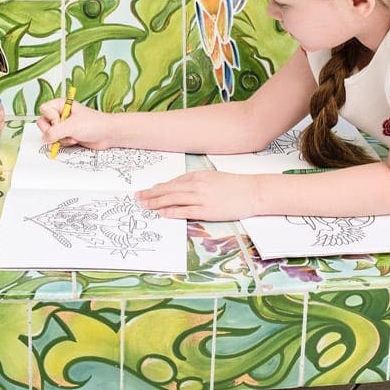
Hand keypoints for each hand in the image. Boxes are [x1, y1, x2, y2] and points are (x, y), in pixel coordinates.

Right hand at [36, 98, 110, 148]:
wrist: (108, 134)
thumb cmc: (95, 124)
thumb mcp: (72, 126)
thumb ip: (55, 132)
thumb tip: (45, 138)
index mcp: (61, 104)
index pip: (43, 110)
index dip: (51, 118)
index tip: (62, 121)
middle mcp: (60, 113)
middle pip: (43, 123)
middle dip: (54, 131)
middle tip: (66, 130)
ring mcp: (63, 125)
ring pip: (49, 134)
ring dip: (61, 138)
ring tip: (73, 135)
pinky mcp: (66, 135)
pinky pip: (56, 141)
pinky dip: (64, 143)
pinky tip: (75, 140)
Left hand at [135, 170, 265, 220]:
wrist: (252, 192)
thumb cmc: (235, 185)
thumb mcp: (213, 177)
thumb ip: (197, 182)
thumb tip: (181, 187)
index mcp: (198, 175)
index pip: (173, 182)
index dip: (158, 188)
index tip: (147, 191)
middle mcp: (197, 185)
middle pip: (168, 190)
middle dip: (151, 194)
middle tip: (137, 198)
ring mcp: (201, 197)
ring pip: (172, 200)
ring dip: (156, 203)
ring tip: (144, 206)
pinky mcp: (206, 210)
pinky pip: (184, 211)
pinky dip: (171, 212)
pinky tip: (161, 213)